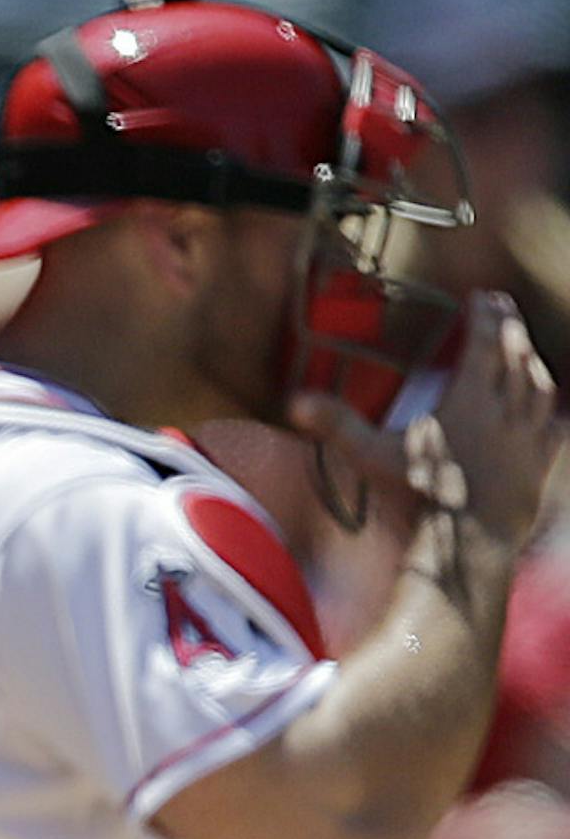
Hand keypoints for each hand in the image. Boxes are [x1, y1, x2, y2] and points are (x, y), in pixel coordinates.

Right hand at [292, 292, 557, 553]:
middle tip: (502, 309)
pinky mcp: (538, 466)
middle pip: (516, 353)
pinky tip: (547, 409)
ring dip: (531, 362)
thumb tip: (294, 403)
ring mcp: (527, 438)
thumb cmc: (416, 498)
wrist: (467, 544)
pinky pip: (553, 427)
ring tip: (522, 352)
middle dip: (510, 325)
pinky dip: (551, 412)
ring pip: (539, 385)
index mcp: (468, 397)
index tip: (481, 295)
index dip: (484, 312)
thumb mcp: (371, 457)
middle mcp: (505, 409)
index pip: (484, 338)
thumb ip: (337, 425)